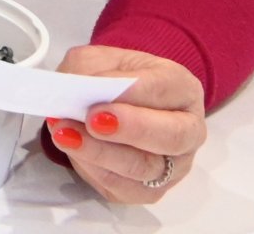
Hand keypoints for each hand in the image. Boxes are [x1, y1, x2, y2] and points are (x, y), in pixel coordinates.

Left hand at [44, 45, 205, 203]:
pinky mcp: (148, 192)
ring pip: (143, 168)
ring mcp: (172, 166)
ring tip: (66, 134)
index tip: (101, 92)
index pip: (165, 89)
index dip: (133, 92)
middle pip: (171, 137)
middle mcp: (187, 131)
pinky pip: (121, 187)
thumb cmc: (112, 80)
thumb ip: (90, 70)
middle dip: (130, 129)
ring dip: (100, 152)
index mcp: (182, 88)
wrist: (108, 106)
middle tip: (92, 120)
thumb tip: (77, 90)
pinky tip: (73, 151)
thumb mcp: (99, 60)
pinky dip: (92, 169)